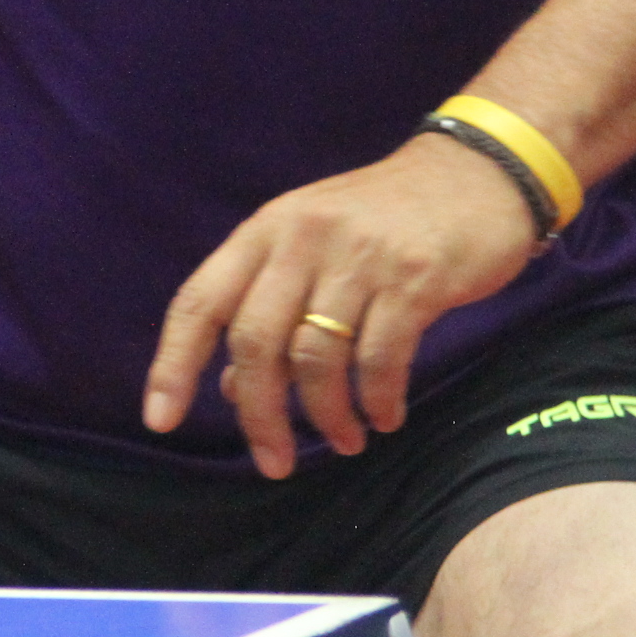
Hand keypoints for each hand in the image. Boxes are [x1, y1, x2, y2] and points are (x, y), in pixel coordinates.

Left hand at [142, 132, 542, 477]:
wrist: (475, 173)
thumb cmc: (383, 219)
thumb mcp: (311, 248)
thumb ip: (270, 308)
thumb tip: (235, 389)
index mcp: (265, 231)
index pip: (200, 301)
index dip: (173, 363)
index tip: (160, 420)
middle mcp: (301, 239)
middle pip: (255, 341)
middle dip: (259, 413)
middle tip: (275, 462)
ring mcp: (358, 257)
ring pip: (316, 357)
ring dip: (326, 415)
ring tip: (345, 440)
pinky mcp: (414, 278)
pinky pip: (381, 358)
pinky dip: (378, 400)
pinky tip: (386, 418)